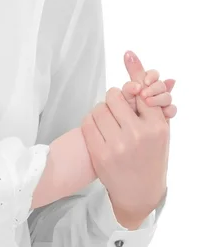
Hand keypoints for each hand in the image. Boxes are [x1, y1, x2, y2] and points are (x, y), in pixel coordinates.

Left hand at [81, 56, 169, 229]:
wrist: (139, 190)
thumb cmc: (150, 155)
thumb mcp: (159, 126)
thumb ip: (150, 95)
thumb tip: (130, 55)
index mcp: (158, 126)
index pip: (141, 90)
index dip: (133, 85)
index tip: (130, 84)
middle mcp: (138, 134)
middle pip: (115, 96)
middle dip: (114, 98)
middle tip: (116, 107)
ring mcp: (117, 145)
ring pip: (99, 108)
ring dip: (101, 110)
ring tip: (108, 120)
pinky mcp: (100, 154)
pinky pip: (88, 124)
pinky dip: (91, 121)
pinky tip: (98, 128)